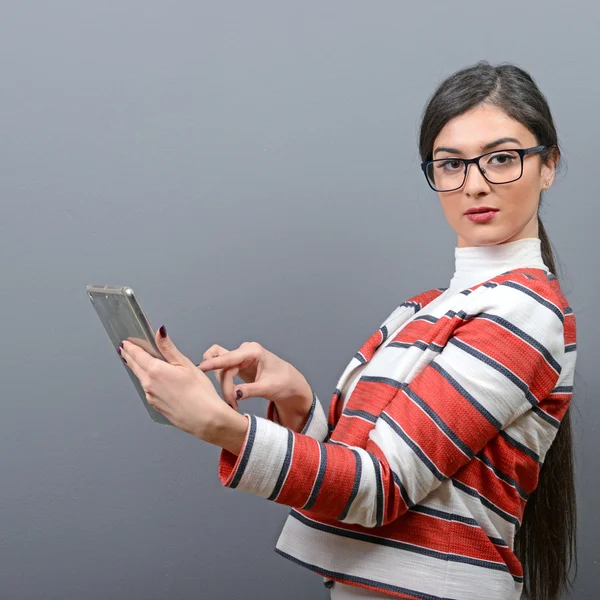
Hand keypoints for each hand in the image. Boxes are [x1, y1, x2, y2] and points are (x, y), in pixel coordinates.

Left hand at [119, 326, 247, 452]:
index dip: (130, 347)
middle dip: (129, 356)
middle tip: (124, 349)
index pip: (137, 355)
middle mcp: (149, 384)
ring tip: (136, 361)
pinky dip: (145, 380)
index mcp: (155, 370)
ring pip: (140, 378)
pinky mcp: (156, 405)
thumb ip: (168, 348)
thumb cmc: (199, 392)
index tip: (126, 342)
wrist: (205, 419)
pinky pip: (147, 389)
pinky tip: (151, 379)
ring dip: (136, 368)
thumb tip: (159, 332)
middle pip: (135, 366)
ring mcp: (151, 396)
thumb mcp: (185, 364)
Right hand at [198, 342, 312, 426]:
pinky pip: (223, 369)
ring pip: (221, 367)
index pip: (230, 358)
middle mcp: (245, 351)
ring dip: (223, 384)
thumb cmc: (283, 382)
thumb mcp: (268, 388)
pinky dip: (223, 381)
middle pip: (224, 365)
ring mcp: (240, 356)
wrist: (290, 383)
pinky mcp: (238, 364)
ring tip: (233, 401)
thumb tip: (235, 394)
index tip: (201, 368)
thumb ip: (251, 390)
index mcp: (254, 351)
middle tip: (231, 403)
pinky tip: (228, 394)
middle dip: (225, 385)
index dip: (214, 363)